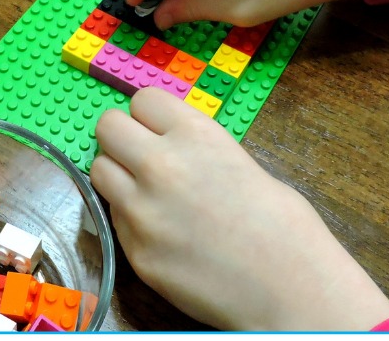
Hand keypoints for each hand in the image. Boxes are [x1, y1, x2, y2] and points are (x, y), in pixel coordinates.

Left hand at [90, 87, 388, 329]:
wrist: (289, 289)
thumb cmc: (283, 225)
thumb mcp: (242, 164)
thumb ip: (197, 151)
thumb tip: (171, 149)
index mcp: (196, 135)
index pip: (143, 99)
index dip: (150, 116)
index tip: (157, 129)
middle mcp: (160, 165)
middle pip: (108, 126)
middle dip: (121, 137)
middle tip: (138, 154)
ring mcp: (141, 210)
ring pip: (99, 170)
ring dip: (117, 175)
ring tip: (145, 192)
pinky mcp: (133, 251)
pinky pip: (113, 217)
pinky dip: (128, 217)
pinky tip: (159, 230)